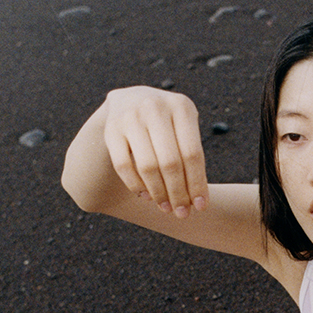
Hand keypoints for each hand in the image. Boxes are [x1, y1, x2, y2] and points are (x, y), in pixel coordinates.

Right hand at [102, 86, 208, 217]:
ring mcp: (130, 117)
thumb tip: (198, 202)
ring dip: (158, 193)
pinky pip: (123, 166)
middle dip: (178, 193)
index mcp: (181, 106)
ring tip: (166, 207)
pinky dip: (136, 185)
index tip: (201, 206)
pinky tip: (146, 196)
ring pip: (147, 166)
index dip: (197, 184)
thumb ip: (192, 159)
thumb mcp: (184, 130)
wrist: (130, 100)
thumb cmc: (167, 124)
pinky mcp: (111, 130)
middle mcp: (155, 107)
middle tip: (182, 213)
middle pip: (170, 162)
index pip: (192, 153)